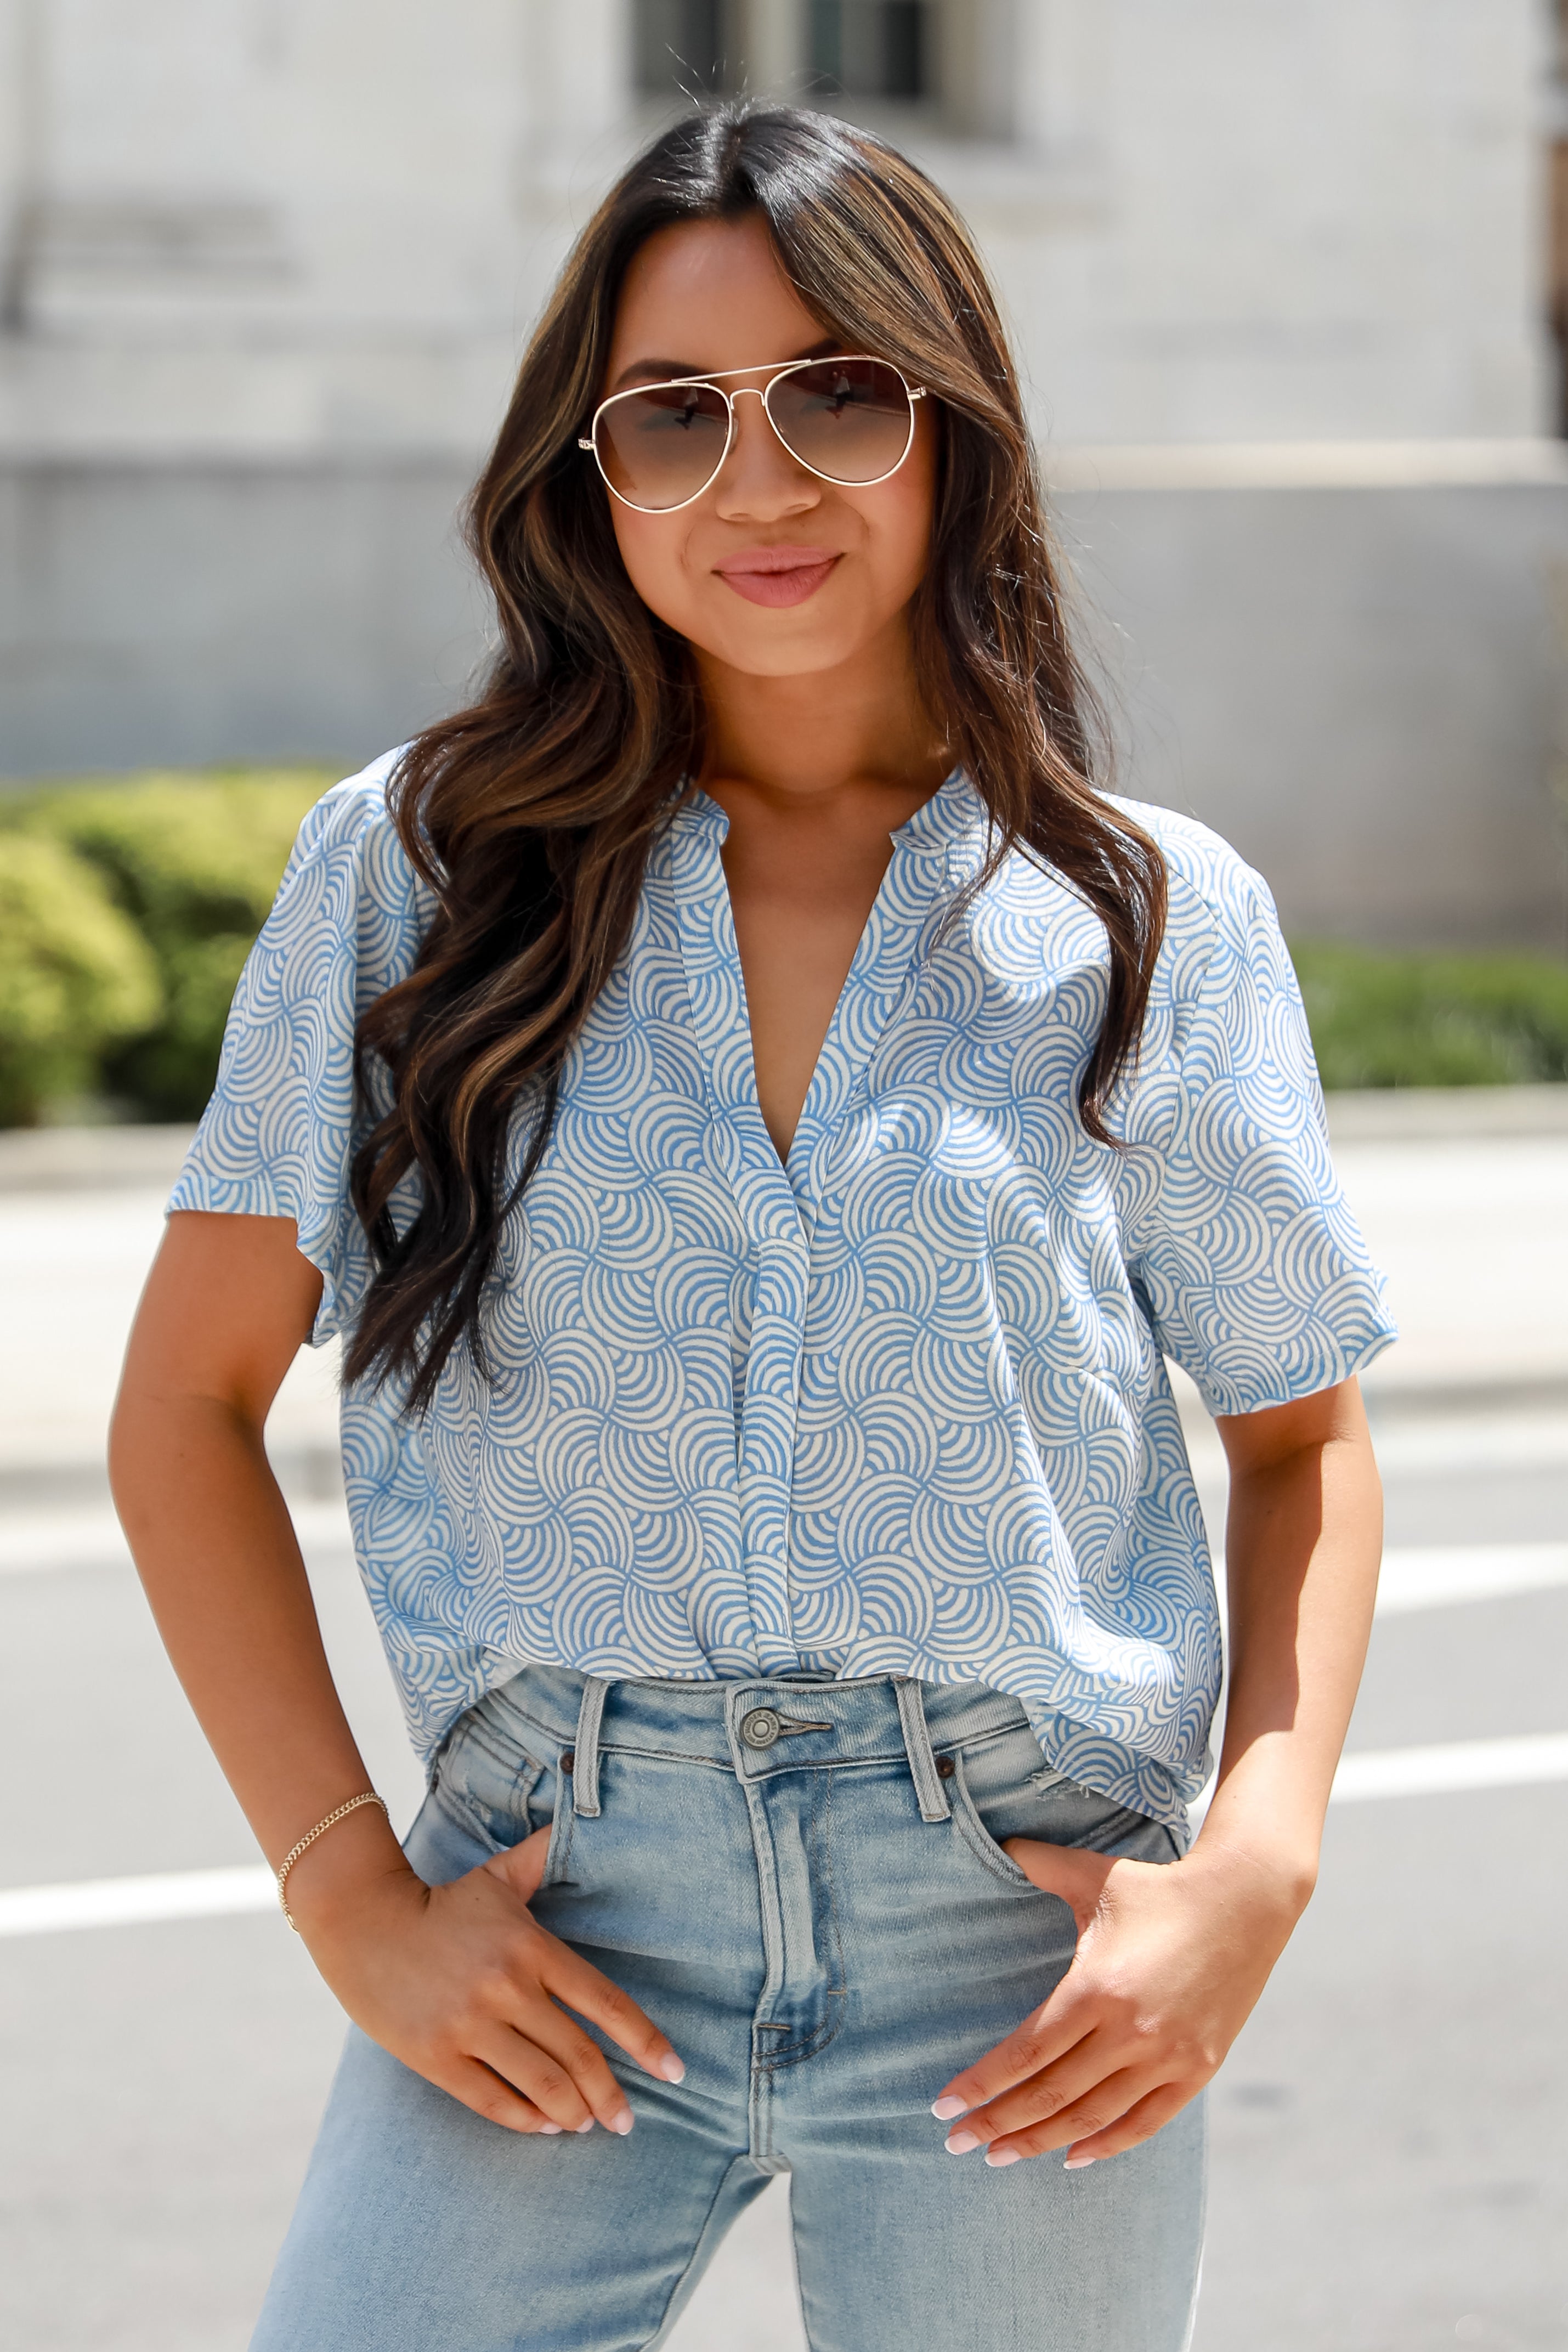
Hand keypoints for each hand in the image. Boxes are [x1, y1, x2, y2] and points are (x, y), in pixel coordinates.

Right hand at [293, 1824, 685, 2135]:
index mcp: (531, 1947)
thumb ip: (545, 1857)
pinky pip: (492, 2102)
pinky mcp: (436, 2056)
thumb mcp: (499, 1877)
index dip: (645, 2041)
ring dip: (574, 2113)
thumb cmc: (442, 1903)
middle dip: (611, 2094)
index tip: (676, 2071)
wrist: (362, 1923)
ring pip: (541, 2086)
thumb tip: (586, 1822)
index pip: (604, 2002)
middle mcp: (507, 1988)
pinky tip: (546, 2127)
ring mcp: (470, 2026)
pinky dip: (526, 2120)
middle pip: (578, 2055)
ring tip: (589, 2125)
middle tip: (629, 2120)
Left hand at [931, 1834, 1305, 2167]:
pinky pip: (1144, 2122)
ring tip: (1001, 2157)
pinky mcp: (1197, 2069)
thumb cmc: (1157, 1887)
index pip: (1026, 2052)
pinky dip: (1106, 2145)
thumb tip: (1000, 1843)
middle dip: (998, 2123)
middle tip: (958, 2143)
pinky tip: (1072, 2157)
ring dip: (1042, 2142)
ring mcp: (1166, 2056)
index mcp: (1095, 1987)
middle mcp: (1130, 2031)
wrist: (1244, 1902)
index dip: (982, 2084)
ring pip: (1092, 2117)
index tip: (944, 2108)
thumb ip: (1038, 1863)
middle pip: (1051, 2094)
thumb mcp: (1093, 1874)